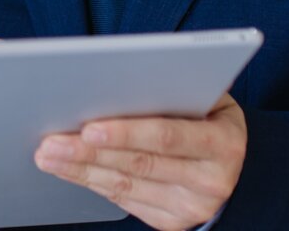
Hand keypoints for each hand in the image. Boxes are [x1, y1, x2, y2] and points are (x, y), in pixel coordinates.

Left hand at [34, 92, 246, 230]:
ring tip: (48, 154)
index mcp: (223, 144)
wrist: (240, 167)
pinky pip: (123, 200)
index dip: (126, 132)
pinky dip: (91, 182)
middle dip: (89, 152)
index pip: (166, 137)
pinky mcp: (171, 221)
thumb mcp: (210, 97)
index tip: (88, 126)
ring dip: (80, 169)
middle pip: (138, 165)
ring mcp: (190, 206)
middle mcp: (210, 181)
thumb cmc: (212, 117)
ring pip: (125, 185)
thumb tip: (122, 72)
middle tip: (51, 141)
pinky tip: (67, 168)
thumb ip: (176, 87)